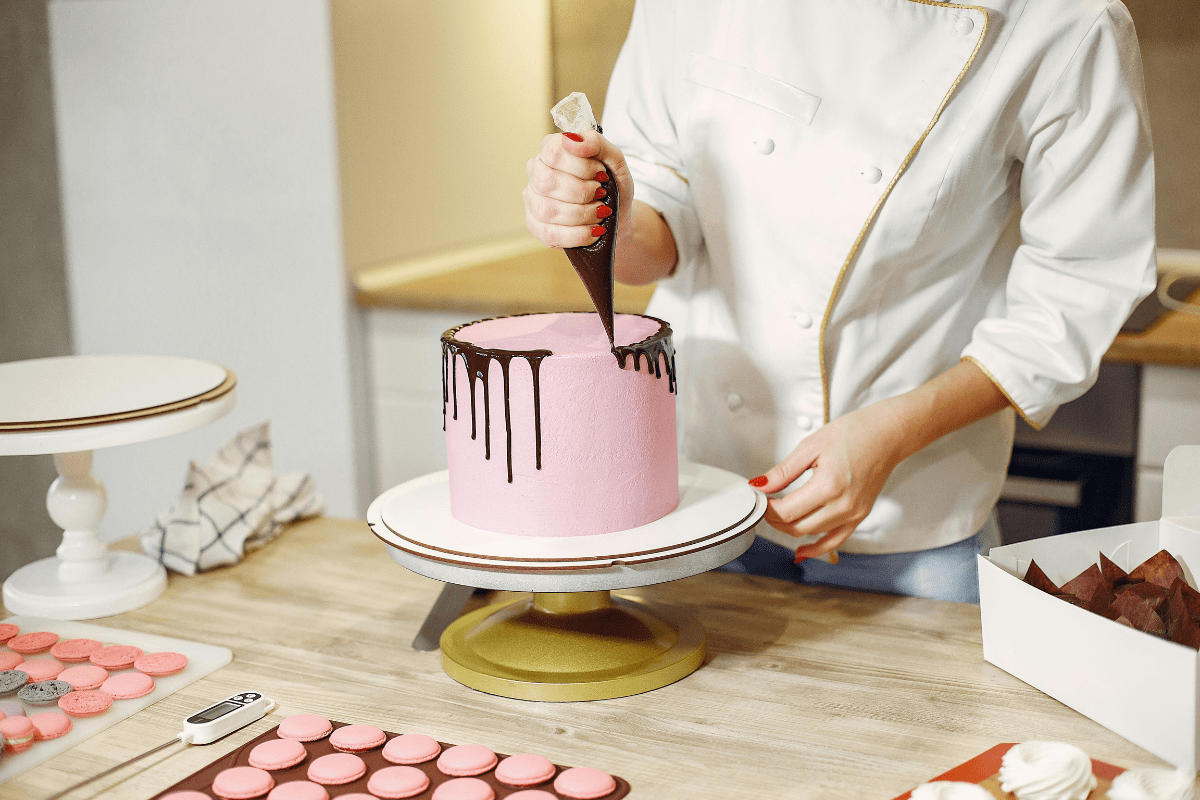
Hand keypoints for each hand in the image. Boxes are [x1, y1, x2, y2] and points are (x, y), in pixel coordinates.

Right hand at [523, 130, 633, 249]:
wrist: (617, 217)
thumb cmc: (613, 186)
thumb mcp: (614, 160)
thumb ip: (596, 142)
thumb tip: (570, 140)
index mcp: (550, 149)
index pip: (554, 152)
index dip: (582, 166)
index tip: (601, 174)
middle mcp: (536, 172)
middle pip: (547, 181)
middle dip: (582, 192)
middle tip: (601, 193)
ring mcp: (532, 200)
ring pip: (547, 210)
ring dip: (582, 214)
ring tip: (599, 212)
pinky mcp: (536, 226)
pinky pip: (550, 233)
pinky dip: (578, 234)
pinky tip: (593, 231)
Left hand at [755, 402, 909, 559]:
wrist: (887, 434)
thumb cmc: (855, 433)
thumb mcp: (811, 446)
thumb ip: (783, 471)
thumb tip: (761, 485)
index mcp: (828, 486)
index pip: (787, 511)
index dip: (767, 509)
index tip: (760, 499)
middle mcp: (843, 505)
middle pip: (797, 527)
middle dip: (775, 520)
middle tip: (766, 506)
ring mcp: (853, 513)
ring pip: (812, 534)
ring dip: (792, 528)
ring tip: (780, 516)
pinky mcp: (860, 516)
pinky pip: (835, 540)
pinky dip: (816, 548)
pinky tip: (801, 550)